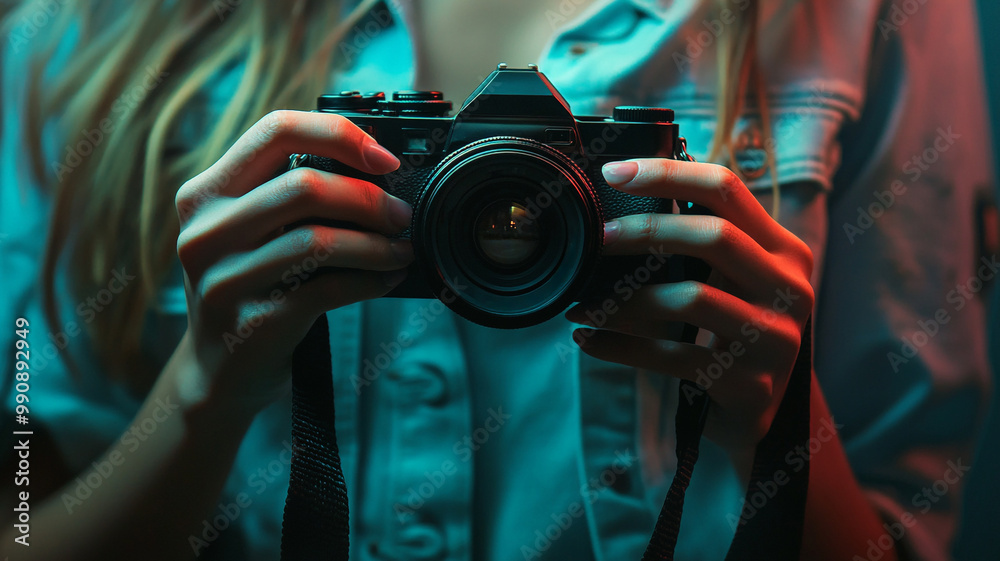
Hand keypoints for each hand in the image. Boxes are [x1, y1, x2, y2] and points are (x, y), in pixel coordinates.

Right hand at [173, 110, 412, 413]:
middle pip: (304, 185)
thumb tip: (379, 170)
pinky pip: (327, 289)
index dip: (338, 134)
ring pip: (318, 239)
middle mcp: (205, 231)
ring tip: (402, 250)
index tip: (386, 159)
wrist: (221, 374)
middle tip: (402, 215)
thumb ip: (291, 196)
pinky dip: (369, 281)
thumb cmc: (253, 289)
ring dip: (376, 244)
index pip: (274, 130)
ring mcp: (223, 279)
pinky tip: (387, 279)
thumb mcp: (253, 234)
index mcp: (207, 192)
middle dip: (369, 198)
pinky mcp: (253, 322)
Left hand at [565, 158, 814, 471]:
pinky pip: (672, 358)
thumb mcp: (731, 281)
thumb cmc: (730, 334)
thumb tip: (623, 197)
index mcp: (784, 250)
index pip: (727, 189)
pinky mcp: (749, 384)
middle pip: (714, 237)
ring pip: (690, 300)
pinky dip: (621, 347)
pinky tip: (589, 341)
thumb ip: (700, 241)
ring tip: (582, 305)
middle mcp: (789, 289)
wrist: (758, 413)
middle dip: (646, 232)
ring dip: (623, 301)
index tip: (613, 172)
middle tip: (599, 237)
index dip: (668, 173)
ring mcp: (775, 339)